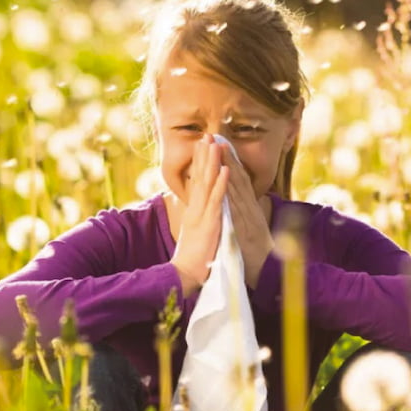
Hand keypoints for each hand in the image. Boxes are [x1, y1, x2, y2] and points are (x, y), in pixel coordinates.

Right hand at [170, 135, 230, 296]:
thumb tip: (198, 210)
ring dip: (212, 162)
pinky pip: (217, 200)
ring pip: (207, 183)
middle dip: (204, 155)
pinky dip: (221, 184)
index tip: (202, 145)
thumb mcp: (195, 233)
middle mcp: (196, 209)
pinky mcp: (209, 223)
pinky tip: (225, 169)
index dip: (200, 163)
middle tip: (207, 135)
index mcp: (194, 211)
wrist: (185, 275)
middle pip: (200, 177)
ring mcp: (202, 214)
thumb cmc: (193, 257)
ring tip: (215, 144)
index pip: (196, 181)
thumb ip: (197, 219)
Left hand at [219, 144, 274, 288]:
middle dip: (227, 156)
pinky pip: (237, 208)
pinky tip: (226, 179)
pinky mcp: (246, 228)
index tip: (220, 143)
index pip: (238, 180)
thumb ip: (245, 212)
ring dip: (228, 167)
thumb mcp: (249, 227)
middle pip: (237, 178)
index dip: (229, 161)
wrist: (267, 272)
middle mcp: (250, 208)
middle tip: (216, 136)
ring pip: (237, 188)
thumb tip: (241, 200)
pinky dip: (232, 193)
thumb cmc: (256, 251)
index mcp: (249, 207)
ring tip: (219, 148)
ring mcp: (248, 216)